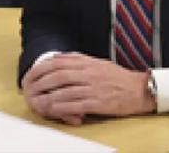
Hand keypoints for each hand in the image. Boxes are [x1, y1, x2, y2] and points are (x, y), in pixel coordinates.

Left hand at [21, 52, 154, 124]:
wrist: (139, 90)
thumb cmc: (117, 78)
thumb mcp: (97, 63)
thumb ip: (78, 59)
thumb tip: (58, 57)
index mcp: (87, 63)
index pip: (58, 62)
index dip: (41, 68)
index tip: (30, 75)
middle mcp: (89, 74)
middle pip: (58, 75)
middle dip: (40, 82)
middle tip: (29, 89)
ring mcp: (94, 88)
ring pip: (65, 90)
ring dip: (48, 96)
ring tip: (37, 101)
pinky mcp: (99, 103)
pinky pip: (77, 104)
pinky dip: (63, 107)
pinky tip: (54, 109)